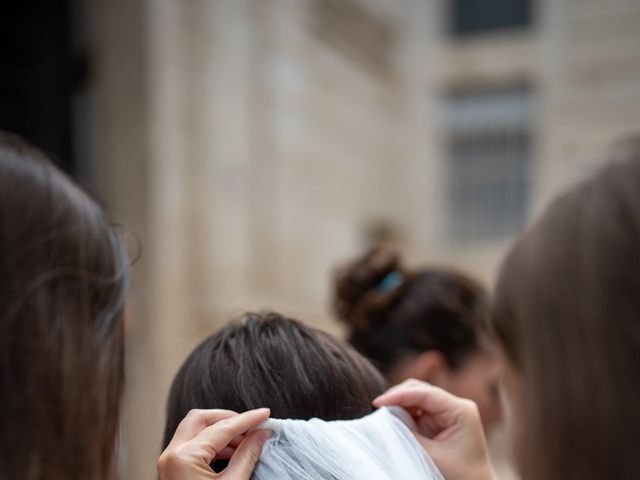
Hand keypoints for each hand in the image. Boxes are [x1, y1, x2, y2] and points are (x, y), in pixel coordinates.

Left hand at [158, 408, 270, 479]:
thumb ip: (247, 455)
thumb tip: (261, 434)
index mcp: (185, 458)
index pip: (222, 427)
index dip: (247, 419)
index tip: (265, 414)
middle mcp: (172, 455)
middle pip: (201, 419)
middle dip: (229, 419)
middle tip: (252, 425)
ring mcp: (169, 462)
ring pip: (194, 429)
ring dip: (221, 431)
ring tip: (246, 441)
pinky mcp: (172, 470)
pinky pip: (191, 445)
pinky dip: (212, 443)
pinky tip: (232, 452)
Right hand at [374, 379, 495, 479]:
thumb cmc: (460, 475)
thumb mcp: (432, 456)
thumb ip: (408, 435)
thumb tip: (385, 418)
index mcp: (461, 410)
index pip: (426, 393)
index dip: (399, 395)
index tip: (378, 403)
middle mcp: (454, 406)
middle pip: (420, 390)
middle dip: (397, 397)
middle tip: (377, 408)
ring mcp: (446, 412)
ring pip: (415, 398)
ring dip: (398, 405)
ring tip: (382, 415)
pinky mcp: (438, 420)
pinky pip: (416, 410)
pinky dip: (402, 414)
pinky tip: (391, 420)